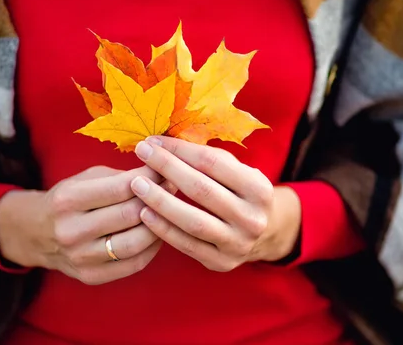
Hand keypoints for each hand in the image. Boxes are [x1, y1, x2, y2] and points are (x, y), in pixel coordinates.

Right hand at [0, 165, 174, 284]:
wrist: (35, 233)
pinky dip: (152, 248)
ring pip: (135, 243)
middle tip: (174, 188)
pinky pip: (134, 264)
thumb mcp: (85, 178)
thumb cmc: (69, 199)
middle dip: (158, 199)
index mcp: (68, 200)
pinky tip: (159, 233)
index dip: (150, 178)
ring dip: (159, 225)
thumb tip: (162, 173)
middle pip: (129, 215)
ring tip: (170, 211)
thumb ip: (120, 177)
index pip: (121, 188)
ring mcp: (80, 258)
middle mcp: (71, 231)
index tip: (167, 169)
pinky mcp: (90, 276)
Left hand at [130, 137, 300, 271]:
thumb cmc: (239, 192)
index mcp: (259, 188)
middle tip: (141, 153)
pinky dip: (163, 229)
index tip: (153, 140)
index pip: (212, 162)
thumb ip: (207, 157)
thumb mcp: (236, 172)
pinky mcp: (222, 263)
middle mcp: (253, 218)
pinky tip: (144, 213)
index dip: (180, 150)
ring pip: (193, 221)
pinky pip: (187, 245)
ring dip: (161, 201)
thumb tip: (164, 142)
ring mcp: (238, 243)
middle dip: (167, 168)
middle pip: (201, 189)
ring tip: (138, 184)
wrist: (264, 234)